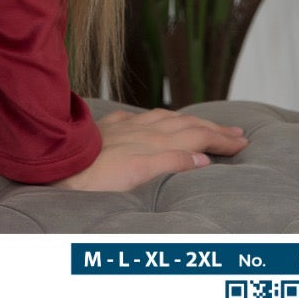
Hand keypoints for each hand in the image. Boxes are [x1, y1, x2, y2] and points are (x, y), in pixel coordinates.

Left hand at [54, 108, 249, 192]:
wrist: (54, 165)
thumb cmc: (92, 179)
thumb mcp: (135, 175)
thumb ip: (169, 164)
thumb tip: (203, 159)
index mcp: (154, 142)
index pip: (197, 137)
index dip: (221, 139)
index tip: (244, 142)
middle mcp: (143, 130)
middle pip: (187, 125)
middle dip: (214, 128)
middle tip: (238, 132)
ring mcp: (126, 127)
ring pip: (167, 118)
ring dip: (191, 121)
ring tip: (206, 124)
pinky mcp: (109, 128)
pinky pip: (141, 118)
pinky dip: (160, 118)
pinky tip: (158, 119)